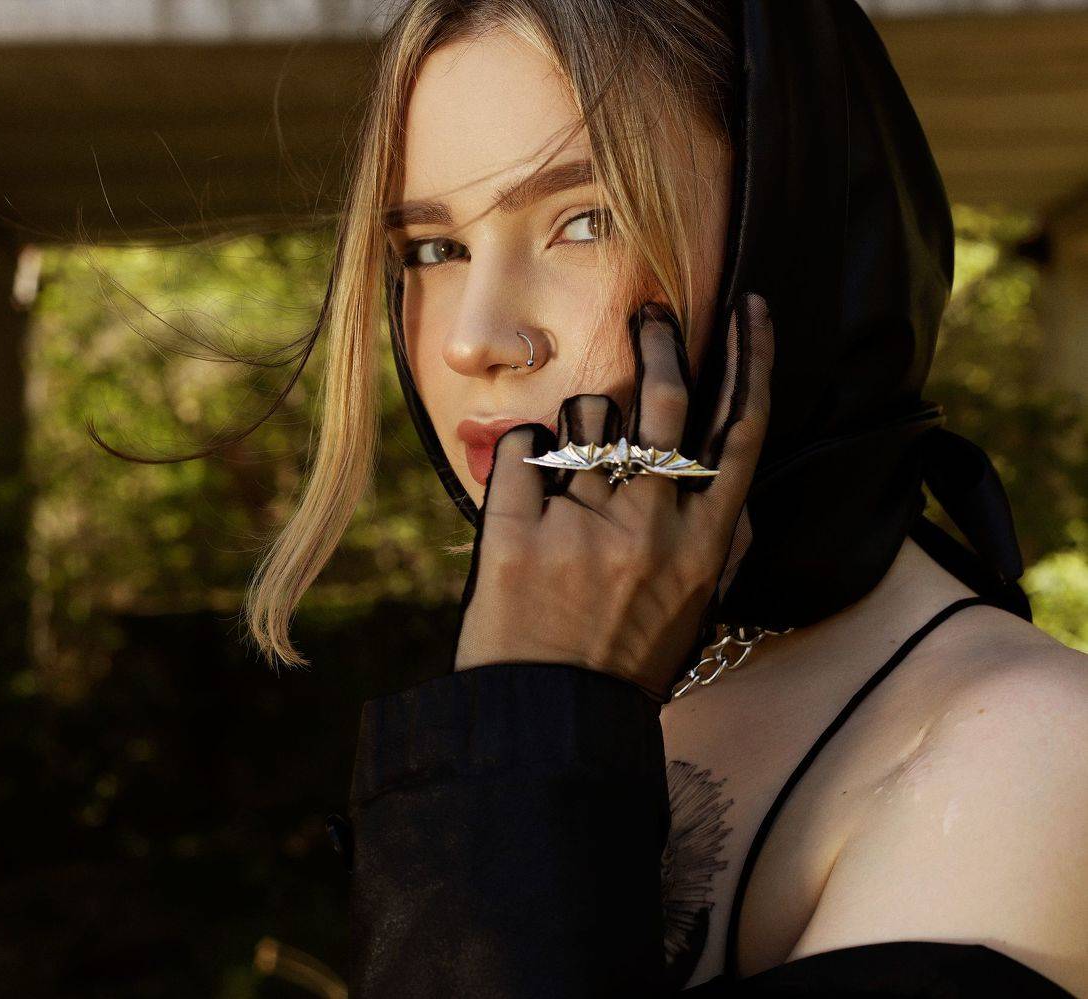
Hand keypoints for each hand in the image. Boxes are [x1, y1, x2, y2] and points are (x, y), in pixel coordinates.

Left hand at [452, 293, 774, 701]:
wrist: (554, 719)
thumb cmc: (624, 662)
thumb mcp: (693, 606)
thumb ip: (712, 540)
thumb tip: (722, 472)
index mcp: (703, 545)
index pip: (741, 431)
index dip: (750, 361)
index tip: (750, 310)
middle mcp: (653, 525)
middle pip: (665, 400)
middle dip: (661, 340)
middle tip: (649, 313)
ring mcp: (585, 526)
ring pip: (586, 418)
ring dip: (576, 428)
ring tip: (568, 474)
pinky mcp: (518, 532)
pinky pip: (522, 447)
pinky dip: (521, 452)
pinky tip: (524, 487)